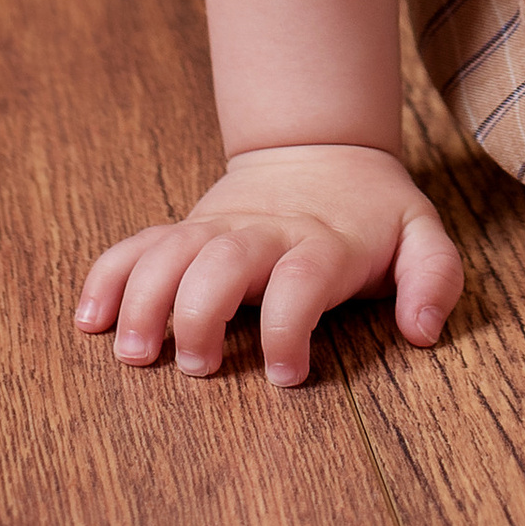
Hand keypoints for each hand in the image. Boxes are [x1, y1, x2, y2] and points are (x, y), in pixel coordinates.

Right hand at [78, 144, 463, 386]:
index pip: (302, 279)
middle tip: (197, 367)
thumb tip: (423, 332)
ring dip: (144, 299)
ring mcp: (217, 229)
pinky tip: (90, 319)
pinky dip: (108, 277)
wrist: (322, 150)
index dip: (290, 325)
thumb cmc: (373, 214)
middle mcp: (263, 234)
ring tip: (133, 355)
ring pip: (169, 252)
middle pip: (221, 262)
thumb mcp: (421, 236)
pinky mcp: (186, 231)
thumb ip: (434, 278)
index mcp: (322, 242)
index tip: (287, 374)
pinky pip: (137, 246)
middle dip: (200, 313)